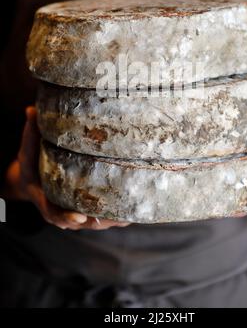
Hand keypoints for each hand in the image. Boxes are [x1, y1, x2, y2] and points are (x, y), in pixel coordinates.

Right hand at [4, 106, 129, 230]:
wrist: (34, 179)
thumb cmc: (32, 162)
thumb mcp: (28, 148)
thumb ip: (30, 132)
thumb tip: (31, 109)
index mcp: (44, 198)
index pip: (54, 212)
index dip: (66, 216)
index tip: (80, 217)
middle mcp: (61, 209)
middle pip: (81, 222)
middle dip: (98, 221)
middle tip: (116, 218)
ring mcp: (75, 212)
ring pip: (95, 222)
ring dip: (112, 220)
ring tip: (130, 215)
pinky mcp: (86, 209)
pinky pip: (102, 216)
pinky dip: (116, 216)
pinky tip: (134, 211)